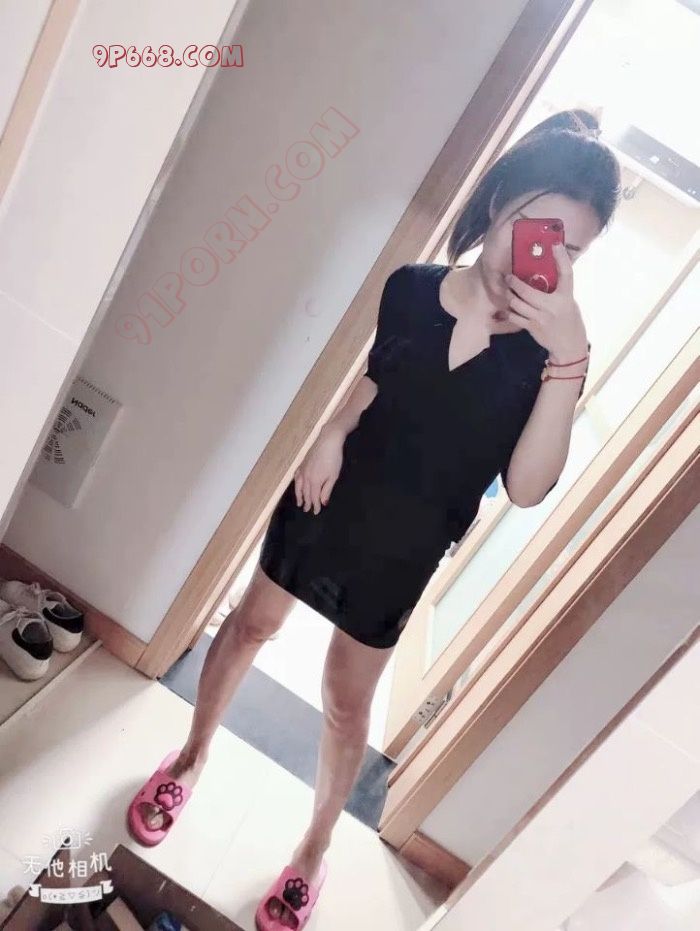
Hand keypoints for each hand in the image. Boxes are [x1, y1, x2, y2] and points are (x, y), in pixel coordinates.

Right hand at [294, 425, 344, 513]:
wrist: (328, 440)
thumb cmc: (334, 458)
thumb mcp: (333, 476)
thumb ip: (327, 490)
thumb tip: (323, 502)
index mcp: (315, 481)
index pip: (314, 497)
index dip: (315, 505)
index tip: (316, 512)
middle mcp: (306, 477)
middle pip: (305, 493)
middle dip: (307, 502)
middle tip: (307, 510)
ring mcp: (303, 470)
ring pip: (298, 486)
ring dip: (299, 495)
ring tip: (300, 502)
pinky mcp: (302, 463)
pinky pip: (296, 477)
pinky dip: (296, 483)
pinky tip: (297, 485)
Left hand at [505, 243, 588, 362]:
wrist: (569, 345)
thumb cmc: (569, 320)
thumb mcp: (569, 301)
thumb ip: (558, 289)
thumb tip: (547, 272)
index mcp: (566, 297)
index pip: (566, 273)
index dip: (561, 258)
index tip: (555, 244)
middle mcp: (552, 306)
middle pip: (527, 291)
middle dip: (514, 282)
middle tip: (508, 277)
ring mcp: (540, 318)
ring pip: (517, 303)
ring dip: (509, 296)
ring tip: (507, 291)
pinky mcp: (532, 327)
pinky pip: (514, 316)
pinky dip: (509, 310)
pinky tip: (507, 307)